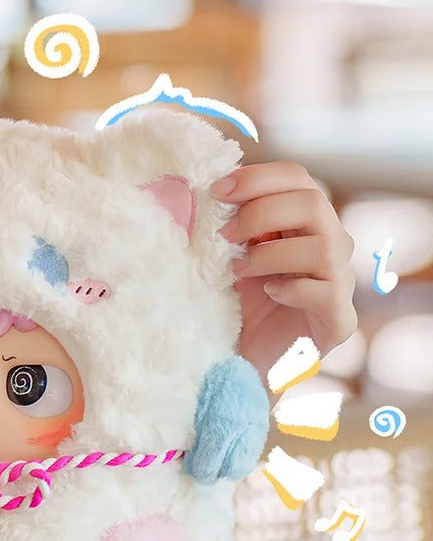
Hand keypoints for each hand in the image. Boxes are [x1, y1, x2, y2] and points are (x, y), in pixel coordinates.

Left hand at [212, 163, 356, 384]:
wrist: (247, 362)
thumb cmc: (242, 306)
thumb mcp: (230, 257)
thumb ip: (228, 226)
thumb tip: (200, 191)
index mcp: (306, 222)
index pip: (298, 178)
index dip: (258, 177)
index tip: (217, 191)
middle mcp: (331, 245)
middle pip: (313, 203)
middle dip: (262, 211)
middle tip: (224, 233)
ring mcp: (340, 282)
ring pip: (325, 246)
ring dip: (271, 253)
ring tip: (239, 270)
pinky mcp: (339, 320)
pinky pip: (327, 291)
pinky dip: (293, 288)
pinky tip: (269, 293)